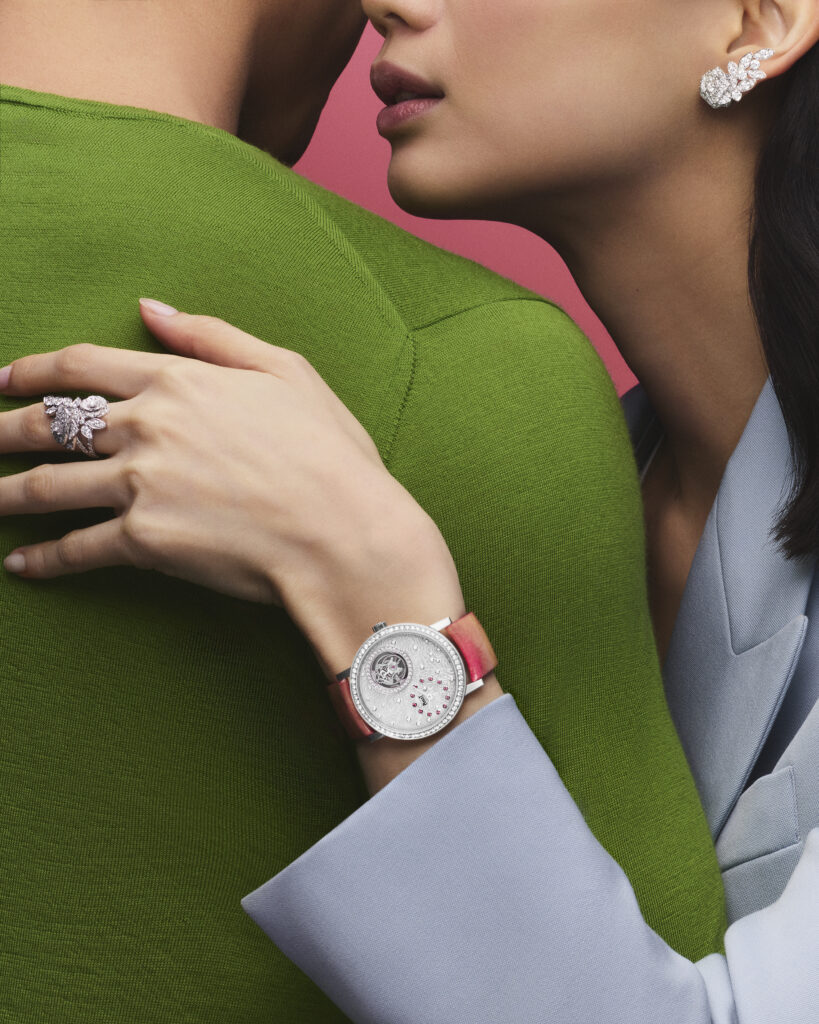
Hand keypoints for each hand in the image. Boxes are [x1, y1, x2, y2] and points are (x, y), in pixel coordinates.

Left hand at [0, 300, 463, 675]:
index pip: (81, 366)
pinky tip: (22, 566)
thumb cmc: (327, 453)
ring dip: (6, 494)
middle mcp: (146, 427)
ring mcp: (139, 485)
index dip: (31, 371)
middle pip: (49, 424)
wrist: (344, 532)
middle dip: (2, 430)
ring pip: (47, 486)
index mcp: (177, 381)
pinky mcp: (144, 541)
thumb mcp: (285, 370)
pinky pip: (77, 549)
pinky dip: (44, 560)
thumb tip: (152, 307)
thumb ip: (212, 336)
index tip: (1, 379)